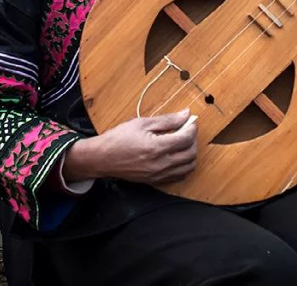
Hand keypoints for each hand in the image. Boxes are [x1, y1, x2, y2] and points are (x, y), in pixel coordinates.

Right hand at [63, 111, 197, 185]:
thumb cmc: (119, 138)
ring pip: (188, 168)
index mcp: (156, 147)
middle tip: (188, 128)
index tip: (191, 119)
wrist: (102, 158)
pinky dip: (184, 165)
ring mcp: (159, 175)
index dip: (192, 127)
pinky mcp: (156, 181)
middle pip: (191, 154)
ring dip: (191, 153)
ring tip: (183, 141)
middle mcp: (160, 164)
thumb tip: (186, 114)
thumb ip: (167, 120)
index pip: (186, 138)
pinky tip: (177, 154)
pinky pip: (179, 176)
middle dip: (193, 139)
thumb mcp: (142, 123)